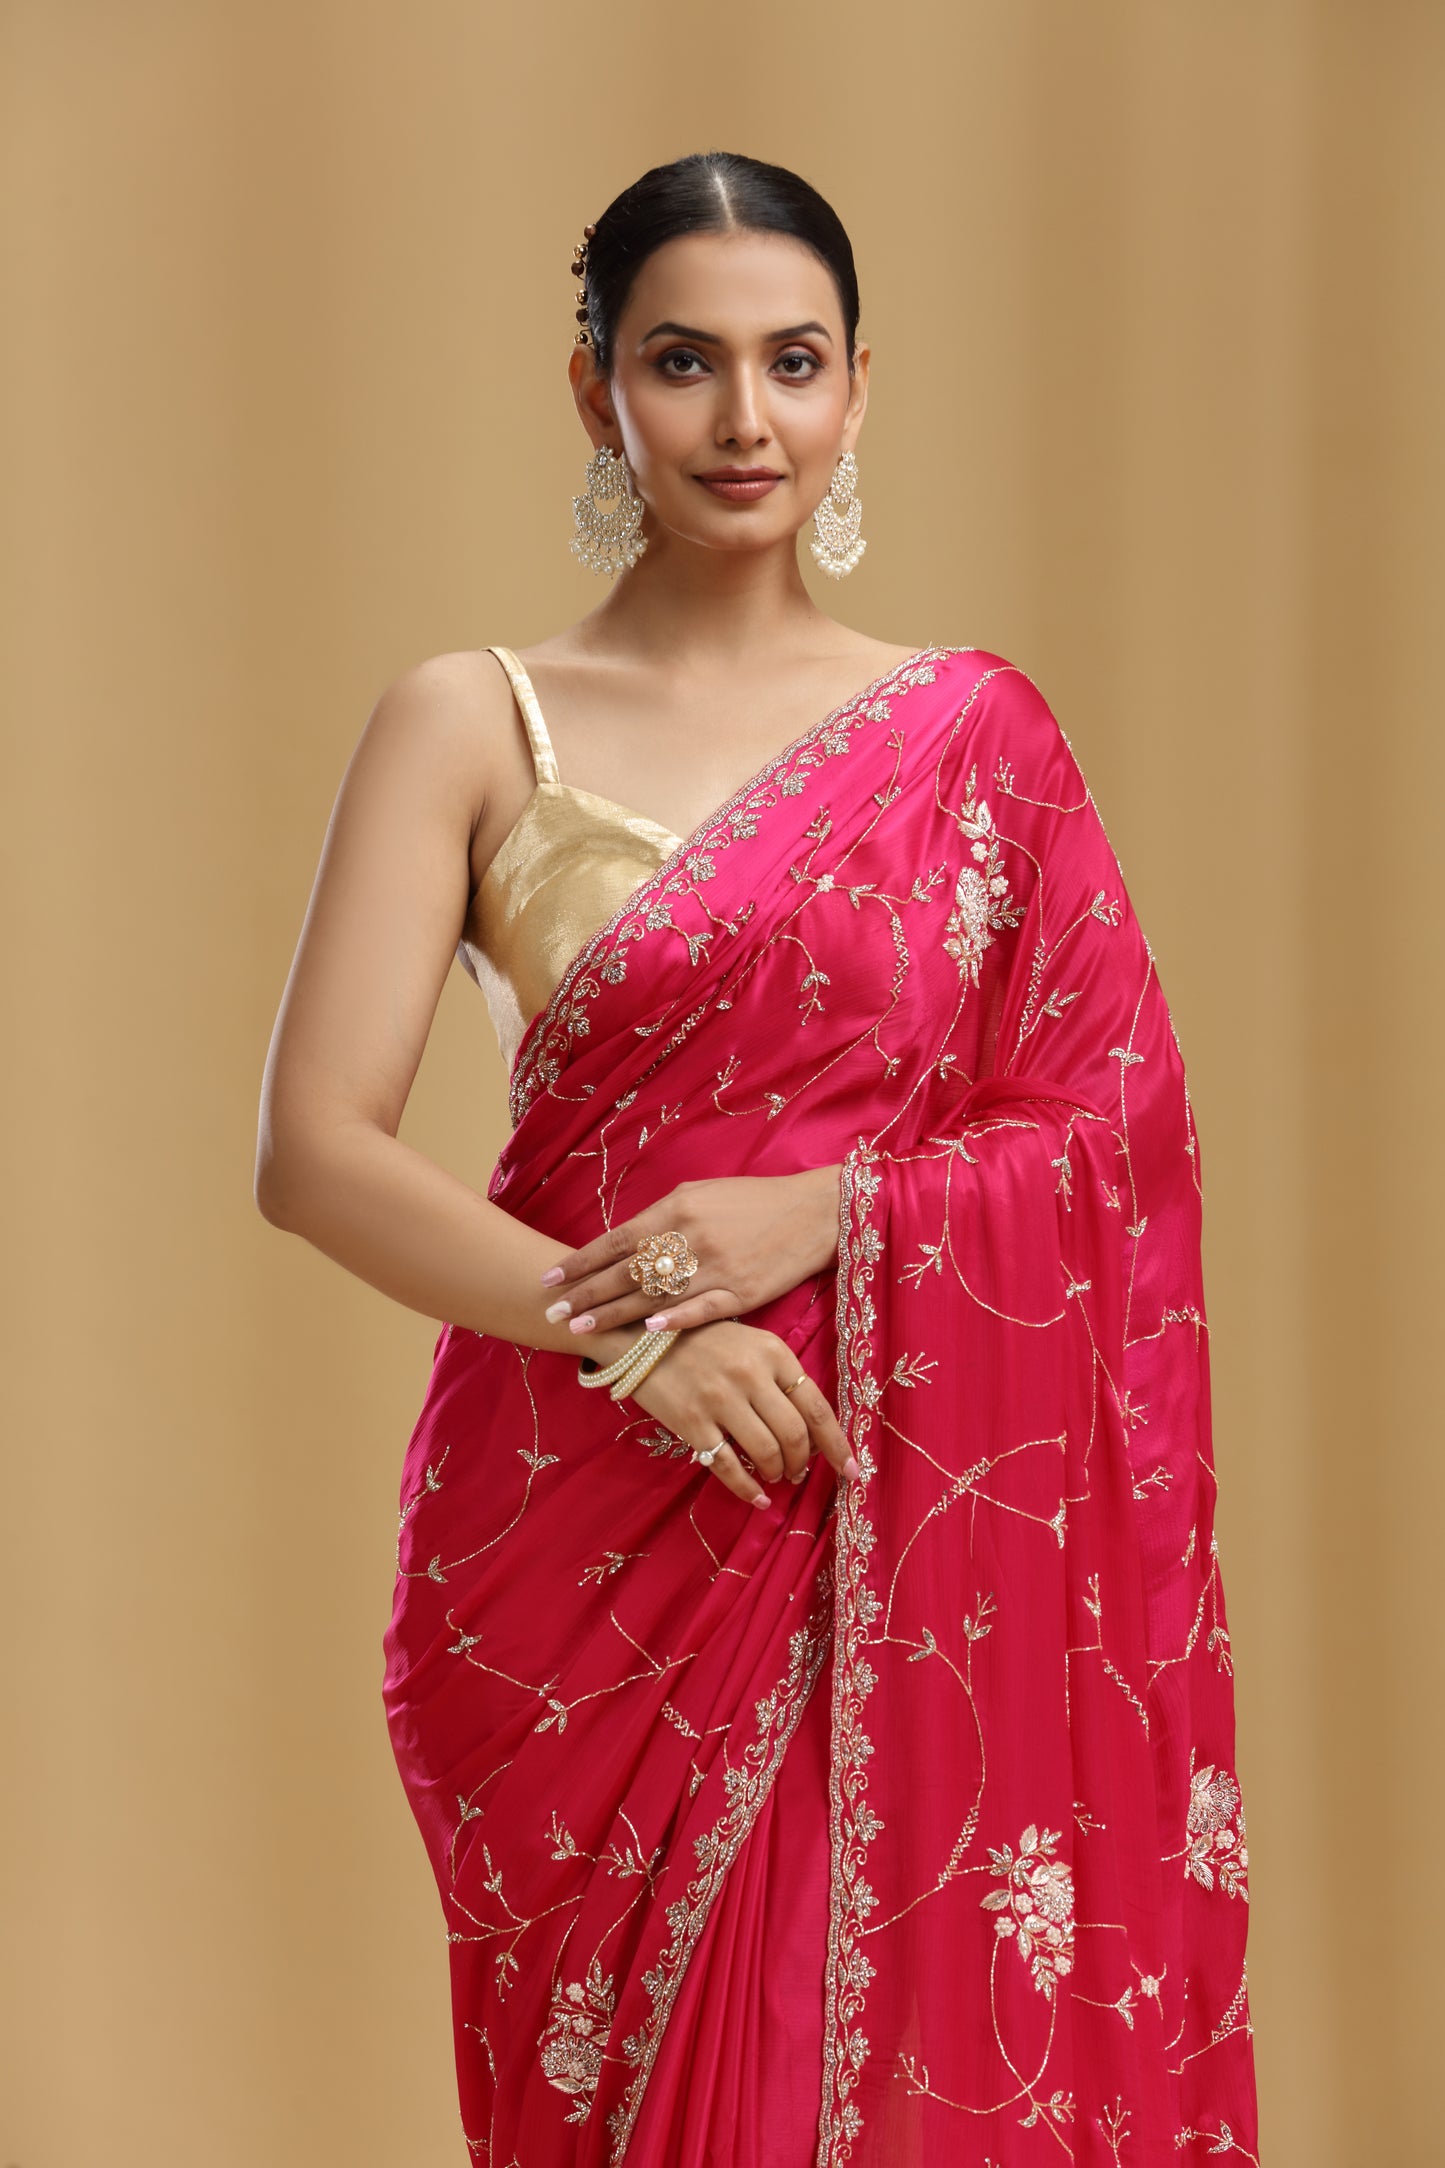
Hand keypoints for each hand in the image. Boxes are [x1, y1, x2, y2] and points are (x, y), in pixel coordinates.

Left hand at [539, 1169, 842, 1337]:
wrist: (811, 1212)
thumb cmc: (751, 1202)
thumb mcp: (701, 1194)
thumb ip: (661, 1216)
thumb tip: (624, 1241)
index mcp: (677, 1208)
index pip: (616, 1240)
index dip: (581, 1262)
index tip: (550, 1278)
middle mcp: (690, 1237)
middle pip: (626, 1272)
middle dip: (585, 1294)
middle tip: (552, 1311)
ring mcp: (716, 1267)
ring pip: (654, 1296)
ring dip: (613, 1315)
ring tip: (580, 1330)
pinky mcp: (742, 1292)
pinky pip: (700, 1310)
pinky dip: (672, 1322)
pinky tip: (645, 1332)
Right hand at [627, 1319, 856, 1508]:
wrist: (641, 1336)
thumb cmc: (703, 1340)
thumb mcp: (749, 1344)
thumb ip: (779, 1378)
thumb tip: (807, 1433)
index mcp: (772, 1353)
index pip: (817, 1406)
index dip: (837, 1444)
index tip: (850, 1471)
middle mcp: (751, 1375)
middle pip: (795, 1435)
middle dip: (802, 1463)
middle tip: (798, 1473)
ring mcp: (720, 1399)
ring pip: (766, 1452)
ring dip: (777, 1473)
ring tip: (774, 1477)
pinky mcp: (692, 1422)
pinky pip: (728, 1466)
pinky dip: (747, 1489)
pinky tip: (756, 1497)